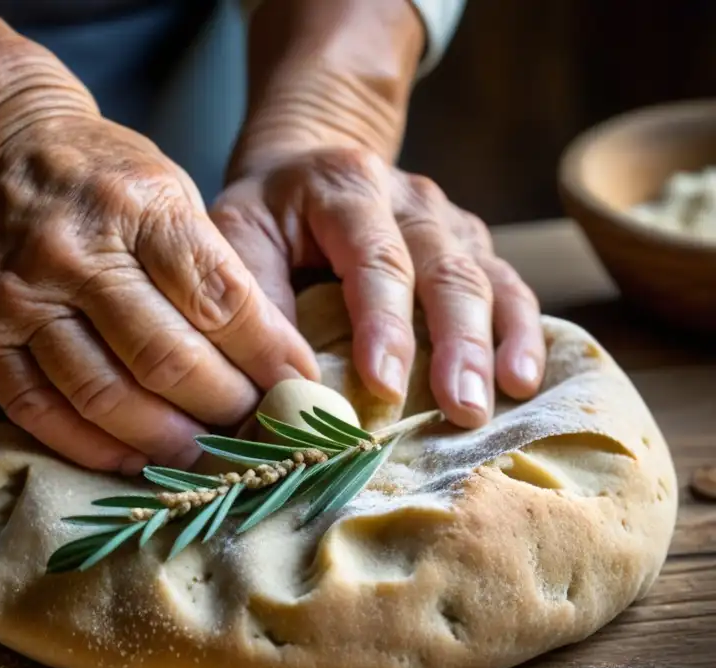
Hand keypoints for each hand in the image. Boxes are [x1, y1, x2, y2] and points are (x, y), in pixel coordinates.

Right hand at [0, 109, 319, 473]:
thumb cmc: (96, 176)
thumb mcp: (166, 189)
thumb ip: (210, 267)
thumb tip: (271, 359)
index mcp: (136, 208)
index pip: (221, 301)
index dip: (270, 356)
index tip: (300, 387)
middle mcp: (73, 254)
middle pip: (167, 359)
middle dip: (225, 406)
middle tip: (256, 429)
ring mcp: (19, 300)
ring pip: (106, 397)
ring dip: (166, 440)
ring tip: (205, 455)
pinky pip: (42, 415)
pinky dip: (96, 448)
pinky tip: (135, 458)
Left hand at [212, 148, 545, 428]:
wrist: (308, 162)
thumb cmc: (269, 213)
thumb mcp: (239, 233)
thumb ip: (256, 296)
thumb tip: (286, 382)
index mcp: (348, 187)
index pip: (375, 258)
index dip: (384, 322)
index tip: (385, 385)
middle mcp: (411, 200)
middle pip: (446, 269)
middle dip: (457, 343)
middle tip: (462, 409)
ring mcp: (449, 222)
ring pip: (487, 279)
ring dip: (495, 345)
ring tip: (501, 400)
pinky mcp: (471, 247)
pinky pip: (509, 287)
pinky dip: (521, 333)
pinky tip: (524, 379)